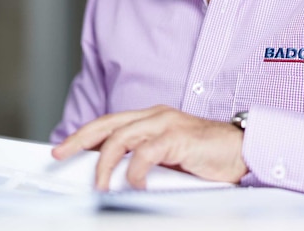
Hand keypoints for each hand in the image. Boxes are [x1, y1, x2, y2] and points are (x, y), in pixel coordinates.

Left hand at [51, 105, 247, 189]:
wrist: (243, 151)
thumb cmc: (208, 157)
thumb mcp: (169, 158)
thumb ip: (145, 161)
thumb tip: (115, 178)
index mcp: (152, 118)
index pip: (109, 123)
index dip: (84, 135)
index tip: (63, 149)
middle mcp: (155, 116)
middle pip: (107, 124)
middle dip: (79, 140)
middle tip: (60, 155)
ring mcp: (166, 124)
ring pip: (121, 137)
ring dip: (105, 164)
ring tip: (100, 185)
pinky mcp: (178, 137)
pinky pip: (146, 153)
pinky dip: (135, 172)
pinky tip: (136, 186)